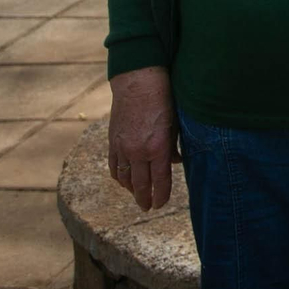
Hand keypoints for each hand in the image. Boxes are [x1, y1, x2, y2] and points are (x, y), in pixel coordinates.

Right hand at [107, 67, 177, 211]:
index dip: (161, 196)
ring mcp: (123, 147)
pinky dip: (118, 176)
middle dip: (144, 199)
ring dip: (130, 189)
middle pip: (140, 185)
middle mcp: (138, 152)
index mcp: (158, 148)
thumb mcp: (176, 123)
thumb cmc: (163, 99)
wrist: (138, 81)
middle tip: (147, 208)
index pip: (160, 181)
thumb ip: (175, 146)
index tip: (160, 205)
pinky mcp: (113, 141)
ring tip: (137, 195)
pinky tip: (123, 180)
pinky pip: (114, 166)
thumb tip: (175, 162)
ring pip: (124, 178)